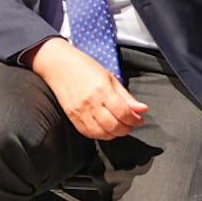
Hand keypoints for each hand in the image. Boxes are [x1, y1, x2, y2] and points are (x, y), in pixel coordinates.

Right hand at [29, 37, 147, 139]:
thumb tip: (142, 109)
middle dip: (127, 128)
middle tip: (130, 122)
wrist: (59, 66)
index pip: (123, 113)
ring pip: (102, 134)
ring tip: (118, 125)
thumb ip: (126, 96)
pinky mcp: (72, 118)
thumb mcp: (110, 77)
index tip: (138, 118)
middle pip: (114, 126)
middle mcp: (91, 103)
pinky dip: (100, 134)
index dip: (134, 119)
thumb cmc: (85, 67)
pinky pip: (89, 134)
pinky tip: (105, 127)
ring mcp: (80, 112)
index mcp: (103, 90)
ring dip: (114, 133)